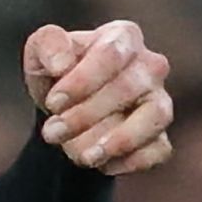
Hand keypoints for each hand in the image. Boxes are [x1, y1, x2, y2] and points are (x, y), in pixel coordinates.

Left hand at [19, 18, 174, 175]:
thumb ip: (47, 45)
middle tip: (51, 132)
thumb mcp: (41, 53)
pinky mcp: (160, 136)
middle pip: (129, 87)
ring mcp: (159, 101)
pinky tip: (101, 164)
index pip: (111, 54)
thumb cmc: (58, 73)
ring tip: (84, 157)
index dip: (83, 81)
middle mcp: (150, 66)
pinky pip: (158, 150)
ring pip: (154, 117)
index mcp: (123, 37)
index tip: (53, 103)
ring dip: (118, 140)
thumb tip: (61, 64)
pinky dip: (130, 161)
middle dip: (86, 115)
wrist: (65, 108)